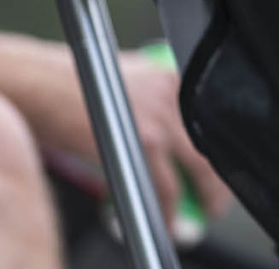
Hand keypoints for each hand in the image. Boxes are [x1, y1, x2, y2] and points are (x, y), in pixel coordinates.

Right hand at [0, 36, 233, 229]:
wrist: (37, 84)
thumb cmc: (70, 85)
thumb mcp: (126, 81)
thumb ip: (152, 102)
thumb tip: (166, 136)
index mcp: (172, 76)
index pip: (211, 117)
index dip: (219, 148)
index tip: (220, 168)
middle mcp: (175, 92)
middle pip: (214, 141)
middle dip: (220, 177)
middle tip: (216, 199)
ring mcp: (162, 116)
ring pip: (201, 165)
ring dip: (206, 195)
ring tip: (202, 214)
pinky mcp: (145, 140)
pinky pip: (167, 185)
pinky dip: (170, 208)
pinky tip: (168, 221)